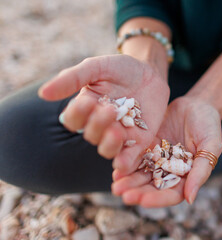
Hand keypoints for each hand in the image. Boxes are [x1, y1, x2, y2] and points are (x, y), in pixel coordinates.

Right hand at [38, 55, 169, 174]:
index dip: (77, 115)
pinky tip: (122, 165)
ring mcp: (120, 134)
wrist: (150, 72)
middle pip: (91, 135)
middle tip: (110, 110)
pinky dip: (125, 163)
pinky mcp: (140, 140)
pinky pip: (130, 157)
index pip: (73, 120)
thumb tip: (42, 93)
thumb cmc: (120, 69)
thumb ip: (72, 78)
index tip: (87, 101)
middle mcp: (101, 125)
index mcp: (86, 109)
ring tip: (117, 131)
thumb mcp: (97, 67)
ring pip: (107, 149)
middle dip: (98, 125)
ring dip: (109, 144)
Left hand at [112, 96, 221, 206]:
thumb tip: (191, 199)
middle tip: (121, 193)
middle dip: (137, 191)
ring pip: (141, 174)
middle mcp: (170, 171)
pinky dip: (126, 163)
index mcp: (187, 176)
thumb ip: (201, 170)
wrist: (196, 104)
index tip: (142, 200)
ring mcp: (157, 159)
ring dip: (128, 181)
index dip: (157, 198)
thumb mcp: (211, 145)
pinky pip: (135, 156)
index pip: (172, 194)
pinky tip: (116, 166)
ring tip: (115, 184)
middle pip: (152, 187)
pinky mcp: (147, 146)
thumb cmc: (209, 124)